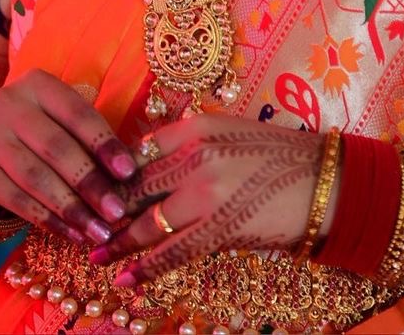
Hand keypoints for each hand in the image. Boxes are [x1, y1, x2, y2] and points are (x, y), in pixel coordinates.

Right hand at [0, 69, 139, 247]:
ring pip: (37, 178)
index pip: (78, 113)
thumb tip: (128, 174)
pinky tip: (72, 234)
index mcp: (38, 84)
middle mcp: (9, 103)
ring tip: (99, 231)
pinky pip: (17, 200)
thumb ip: (84, 137)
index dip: (104, 144)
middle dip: (91, 183)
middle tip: (118, 212)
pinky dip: (48, 220)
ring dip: (72, 209)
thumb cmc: (31, 131)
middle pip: (57, 148)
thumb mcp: (54, 118)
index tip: (129, 173)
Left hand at [90, 113, 326, 285]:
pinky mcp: (218, 228)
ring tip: (94, 255)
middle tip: (82, 225)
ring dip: (118, 242)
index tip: (96, 188)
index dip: (114, 172)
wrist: (321, 182)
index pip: (140, 149)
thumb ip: (190, 143)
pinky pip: (172, 252)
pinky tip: (124, 277)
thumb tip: (150, 164)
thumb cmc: (277, 154)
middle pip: (138, 185)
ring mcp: (205, 193)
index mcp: (197, 126)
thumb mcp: (229, 131)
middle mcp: (196, 155)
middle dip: (106, 209)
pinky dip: (144, 267)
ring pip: (148, 221)